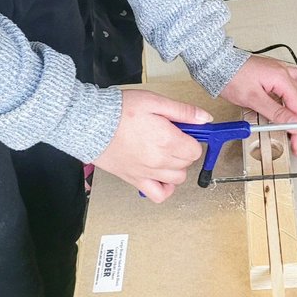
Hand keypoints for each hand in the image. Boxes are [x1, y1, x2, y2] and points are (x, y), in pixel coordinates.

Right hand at [94, 91, 210, 202]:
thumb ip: (183, 111)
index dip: (192, 139)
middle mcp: (160, 160)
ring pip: (177, 179)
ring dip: (176, 167)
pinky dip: (165, 189)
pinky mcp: (135, 180)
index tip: (183, 131)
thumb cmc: (120, 110)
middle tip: (172, 137)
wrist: (91, 124)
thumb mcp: (154, 101)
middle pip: (187, 163)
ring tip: (166, 153)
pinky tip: (161, 175)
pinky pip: (158, 195)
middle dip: (184, 150)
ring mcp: (148, 173)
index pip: (195, 150)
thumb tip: (205, 118)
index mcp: (167, 139)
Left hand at [220, 55, 296, 155]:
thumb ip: (276, 112)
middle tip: (295, 138)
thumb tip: (294, 123)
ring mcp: (279, 69)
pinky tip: (288, 104)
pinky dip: (292, 97)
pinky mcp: (272, 71)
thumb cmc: (231, 77)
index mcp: (281, 77)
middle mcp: (283, 71)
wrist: (217, 63)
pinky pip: (291, 84)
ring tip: (296, 123)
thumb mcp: (253, 99)